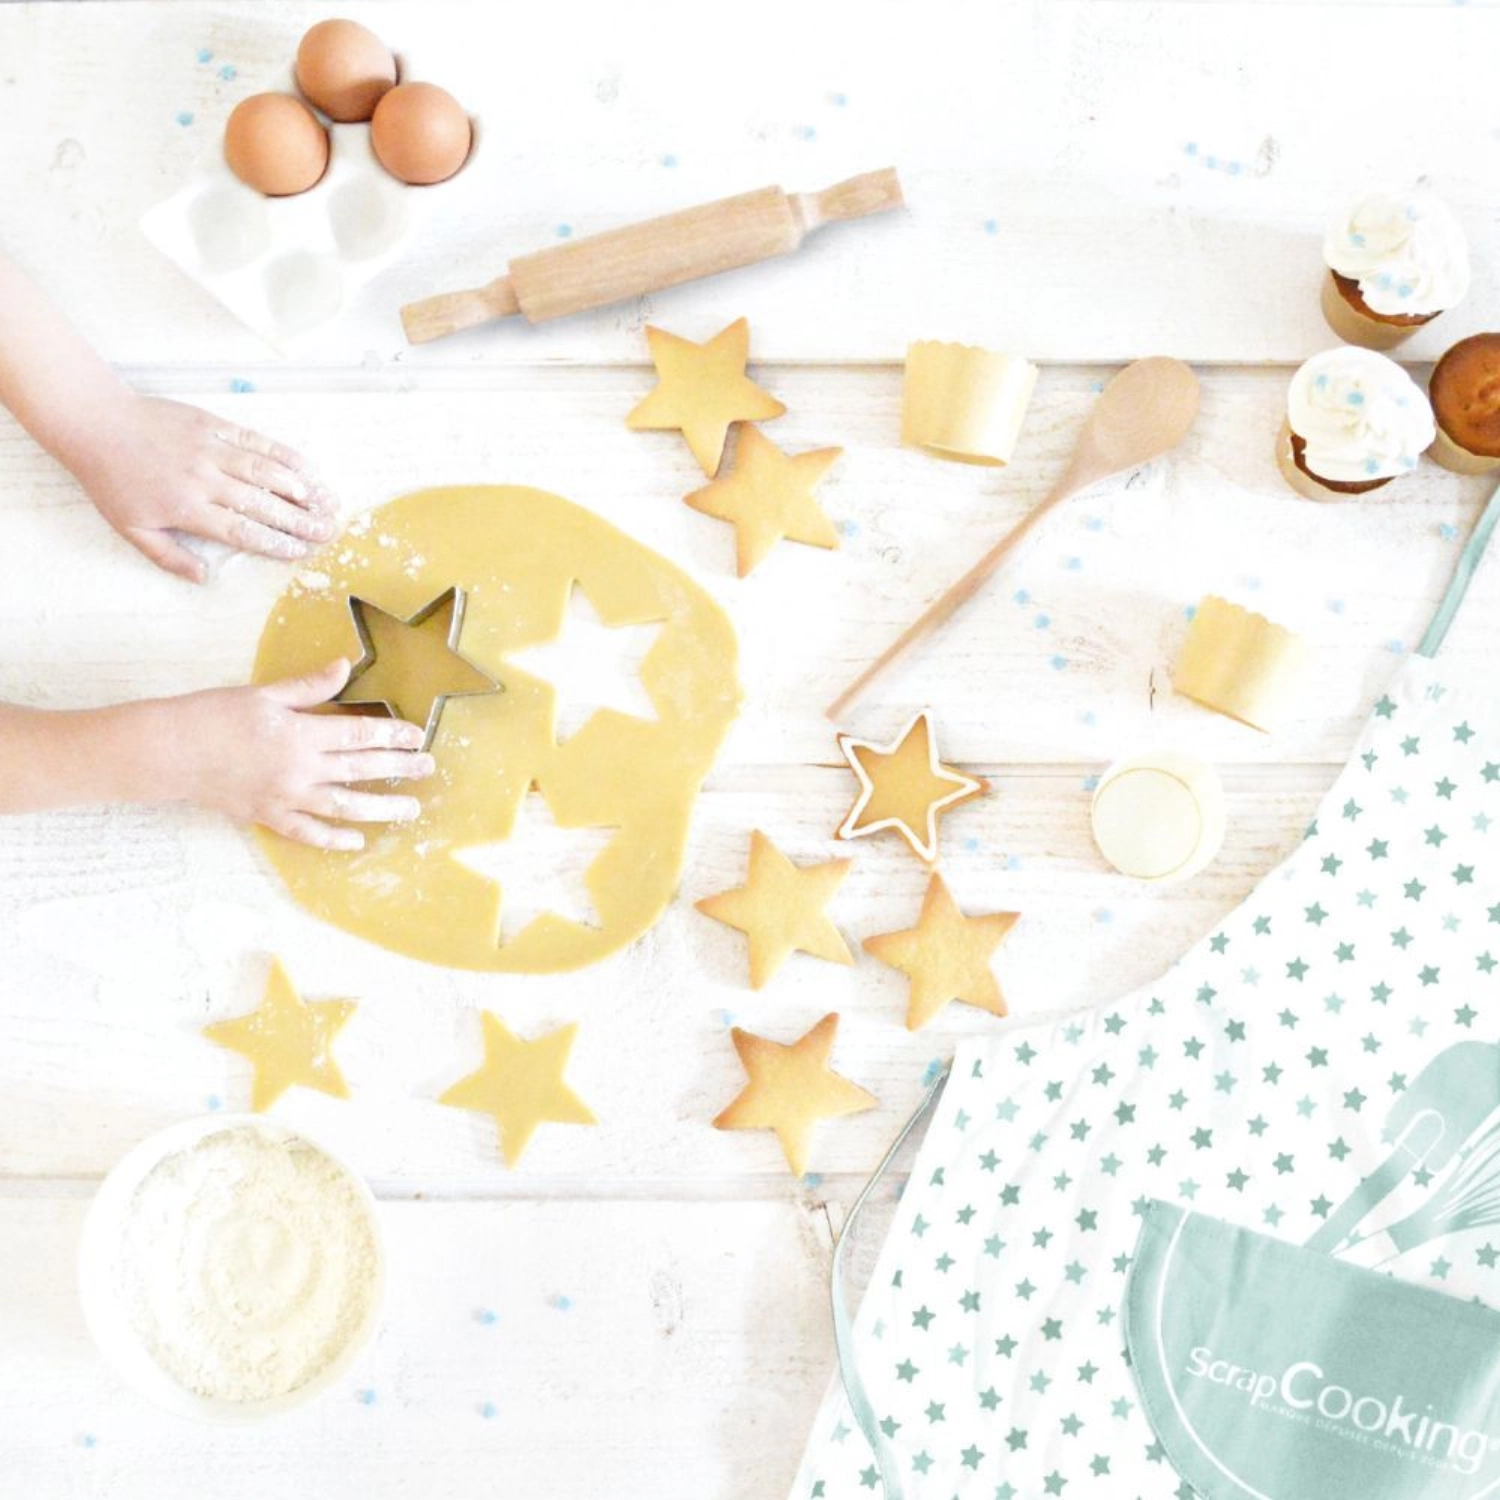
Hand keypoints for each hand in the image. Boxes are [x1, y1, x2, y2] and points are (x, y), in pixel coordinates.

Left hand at [70, 393, 337, 582]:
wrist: (96, 423)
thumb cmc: (112, 479)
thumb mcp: (131, 528)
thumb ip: (169, 557)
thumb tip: (204, 578)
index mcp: (188, 509)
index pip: (243, 532)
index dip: (277, 544)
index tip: (302, 552)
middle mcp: (206, 480)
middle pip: (264, 505)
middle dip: (301, 521)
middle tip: (329, 532)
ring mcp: (213, 449)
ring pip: (268, 472)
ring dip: (302, 489)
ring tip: (329, 503)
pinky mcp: (214, 425)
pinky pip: (257, 442)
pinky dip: (285, 455)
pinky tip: (307, 467)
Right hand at [163, 658, 434, 849]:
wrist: (169, 752)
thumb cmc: (213, 715)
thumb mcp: (265, 693)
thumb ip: (310, 686)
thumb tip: (345, 666)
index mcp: (302, 734)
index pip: (361, 735)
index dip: (393, 735)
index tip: (418, 736)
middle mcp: (301, 770)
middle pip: (362, 770)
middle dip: (400, 769)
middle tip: (428, 768)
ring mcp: (286, 798)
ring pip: (345, 807)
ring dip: (381, 808)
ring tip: (409, 809)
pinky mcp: (268, 816)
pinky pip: (308, 833)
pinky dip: (334, 840)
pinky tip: (357, 842)